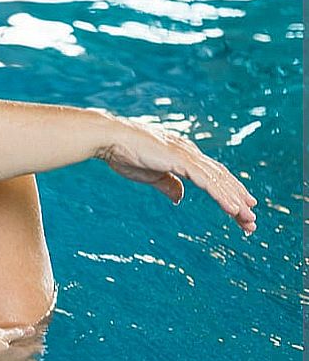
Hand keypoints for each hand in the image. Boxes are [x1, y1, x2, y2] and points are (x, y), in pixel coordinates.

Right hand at [98, 117, 257, 233]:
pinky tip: (233, 208)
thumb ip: (167, 185)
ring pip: (219, 181)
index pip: (212, 176)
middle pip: (222, 179)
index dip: (227, 193)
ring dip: (235, 201)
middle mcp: (191, 153)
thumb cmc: (124, 153)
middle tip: (250, 222)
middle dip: (238, 200)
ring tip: (248, 219)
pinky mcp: (180, 160)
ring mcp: (187, 155)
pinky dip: (222, 195)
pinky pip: (207, 181)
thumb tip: (179, 197)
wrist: (109, 138)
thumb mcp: (149, 175)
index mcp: (184, 156)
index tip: (238, 211)